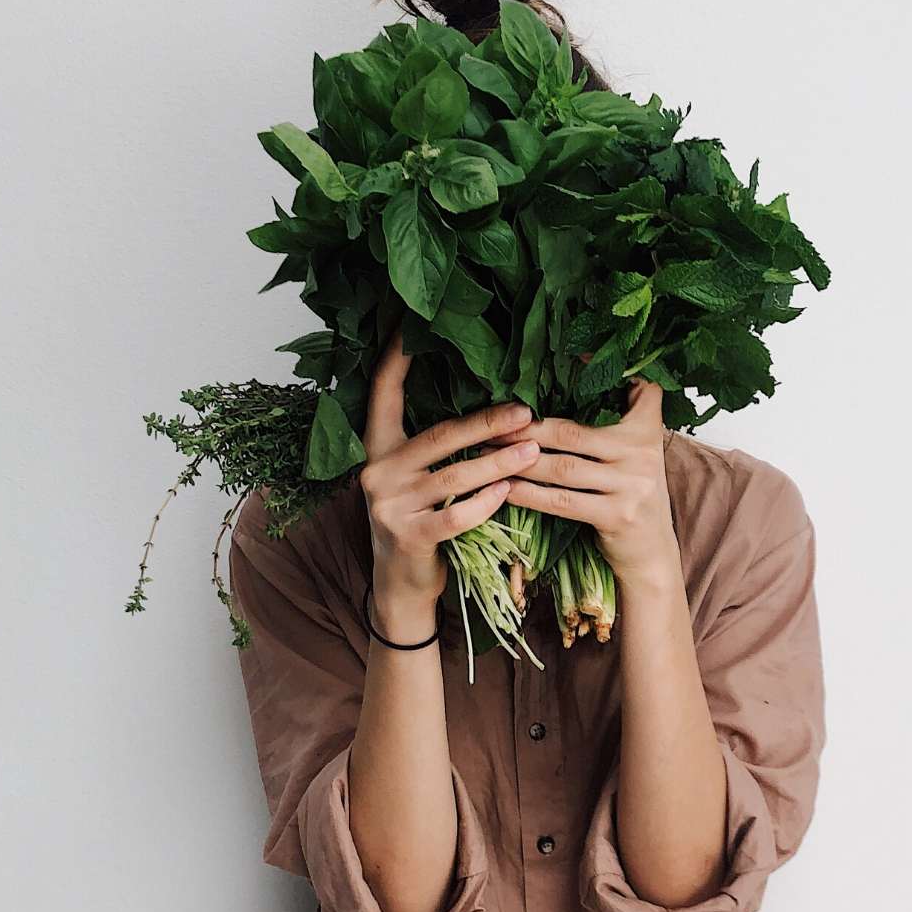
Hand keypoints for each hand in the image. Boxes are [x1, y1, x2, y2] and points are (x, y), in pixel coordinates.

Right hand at [360, 326, 541, 610]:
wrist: (400, 586)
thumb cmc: (420, 521)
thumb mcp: (416, 479)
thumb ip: (435, 447)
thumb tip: (490, 408)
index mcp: (378, 448)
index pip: (382, 393)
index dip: (396, 359)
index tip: (412, 326)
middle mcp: (377, 471)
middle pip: (439, 435)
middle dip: (487, 422)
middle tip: (526, 411)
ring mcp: (389, 505)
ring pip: (455, 476)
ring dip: (499, 463)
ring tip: (533, 451)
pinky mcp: (408, 537)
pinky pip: (456, 515)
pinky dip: (486, 503)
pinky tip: (509, 492)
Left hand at [493, 377, 678, 587]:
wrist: (652, 553)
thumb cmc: (631, 494)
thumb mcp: (637, 452)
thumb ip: (618, 419)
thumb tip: (574, 373)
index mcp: (646, 429)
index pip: (635, 389)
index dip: (601, 372)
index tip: (568, 354)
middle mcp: (642, 453)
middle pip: (572, 433)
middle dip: (526, 428)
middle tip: (491, 422)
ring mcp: (632, 486)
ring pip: (563, 467)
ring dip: (520, 460)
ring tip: (487, 453)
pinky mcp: (617, 516)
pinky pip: (563, 501)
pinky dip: (530, 494)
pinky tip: (506, 487)